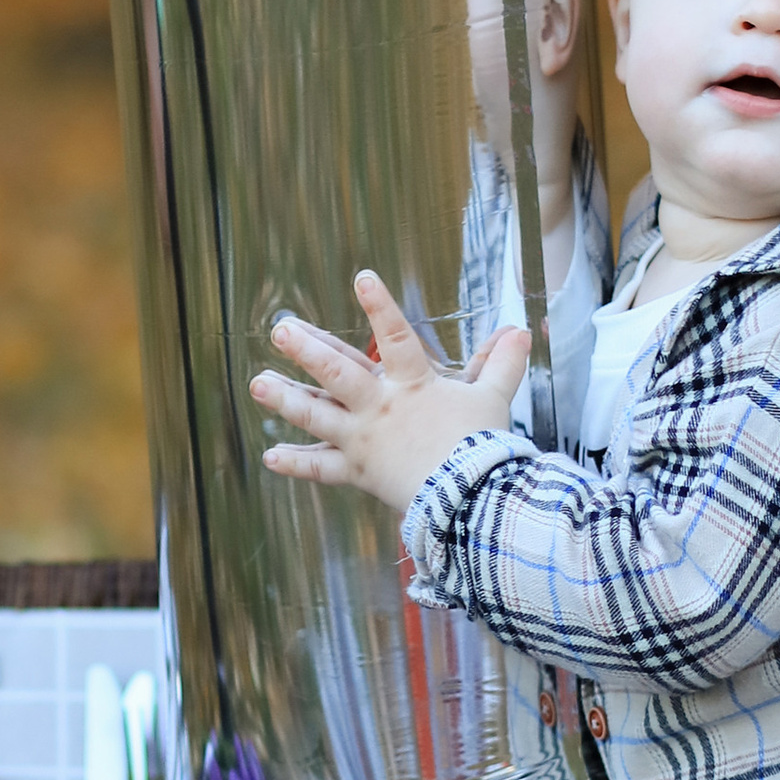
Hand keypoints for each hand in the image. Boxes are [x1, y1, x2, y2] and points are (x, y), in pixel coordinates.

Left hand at [251, 273, 531, 510]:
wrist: (472, 501)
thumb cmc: (484, 448)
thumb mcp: (494, 400)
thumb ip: (501, 363)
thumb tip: (520, 329)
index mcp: (414, 386)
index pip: (398, 337)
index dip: (381, 306)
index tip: (362, 277)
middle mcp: (381, 410)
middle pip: (339, 374)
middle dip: (308, 350)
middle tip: (281, 328)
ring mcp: (364, 442)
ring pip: (317, 417)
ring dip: (285, 399)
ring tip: (258, 383)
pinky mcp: (358, 473)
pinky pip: (321, 469)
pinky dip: (296, 464)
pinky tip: (270, 455)